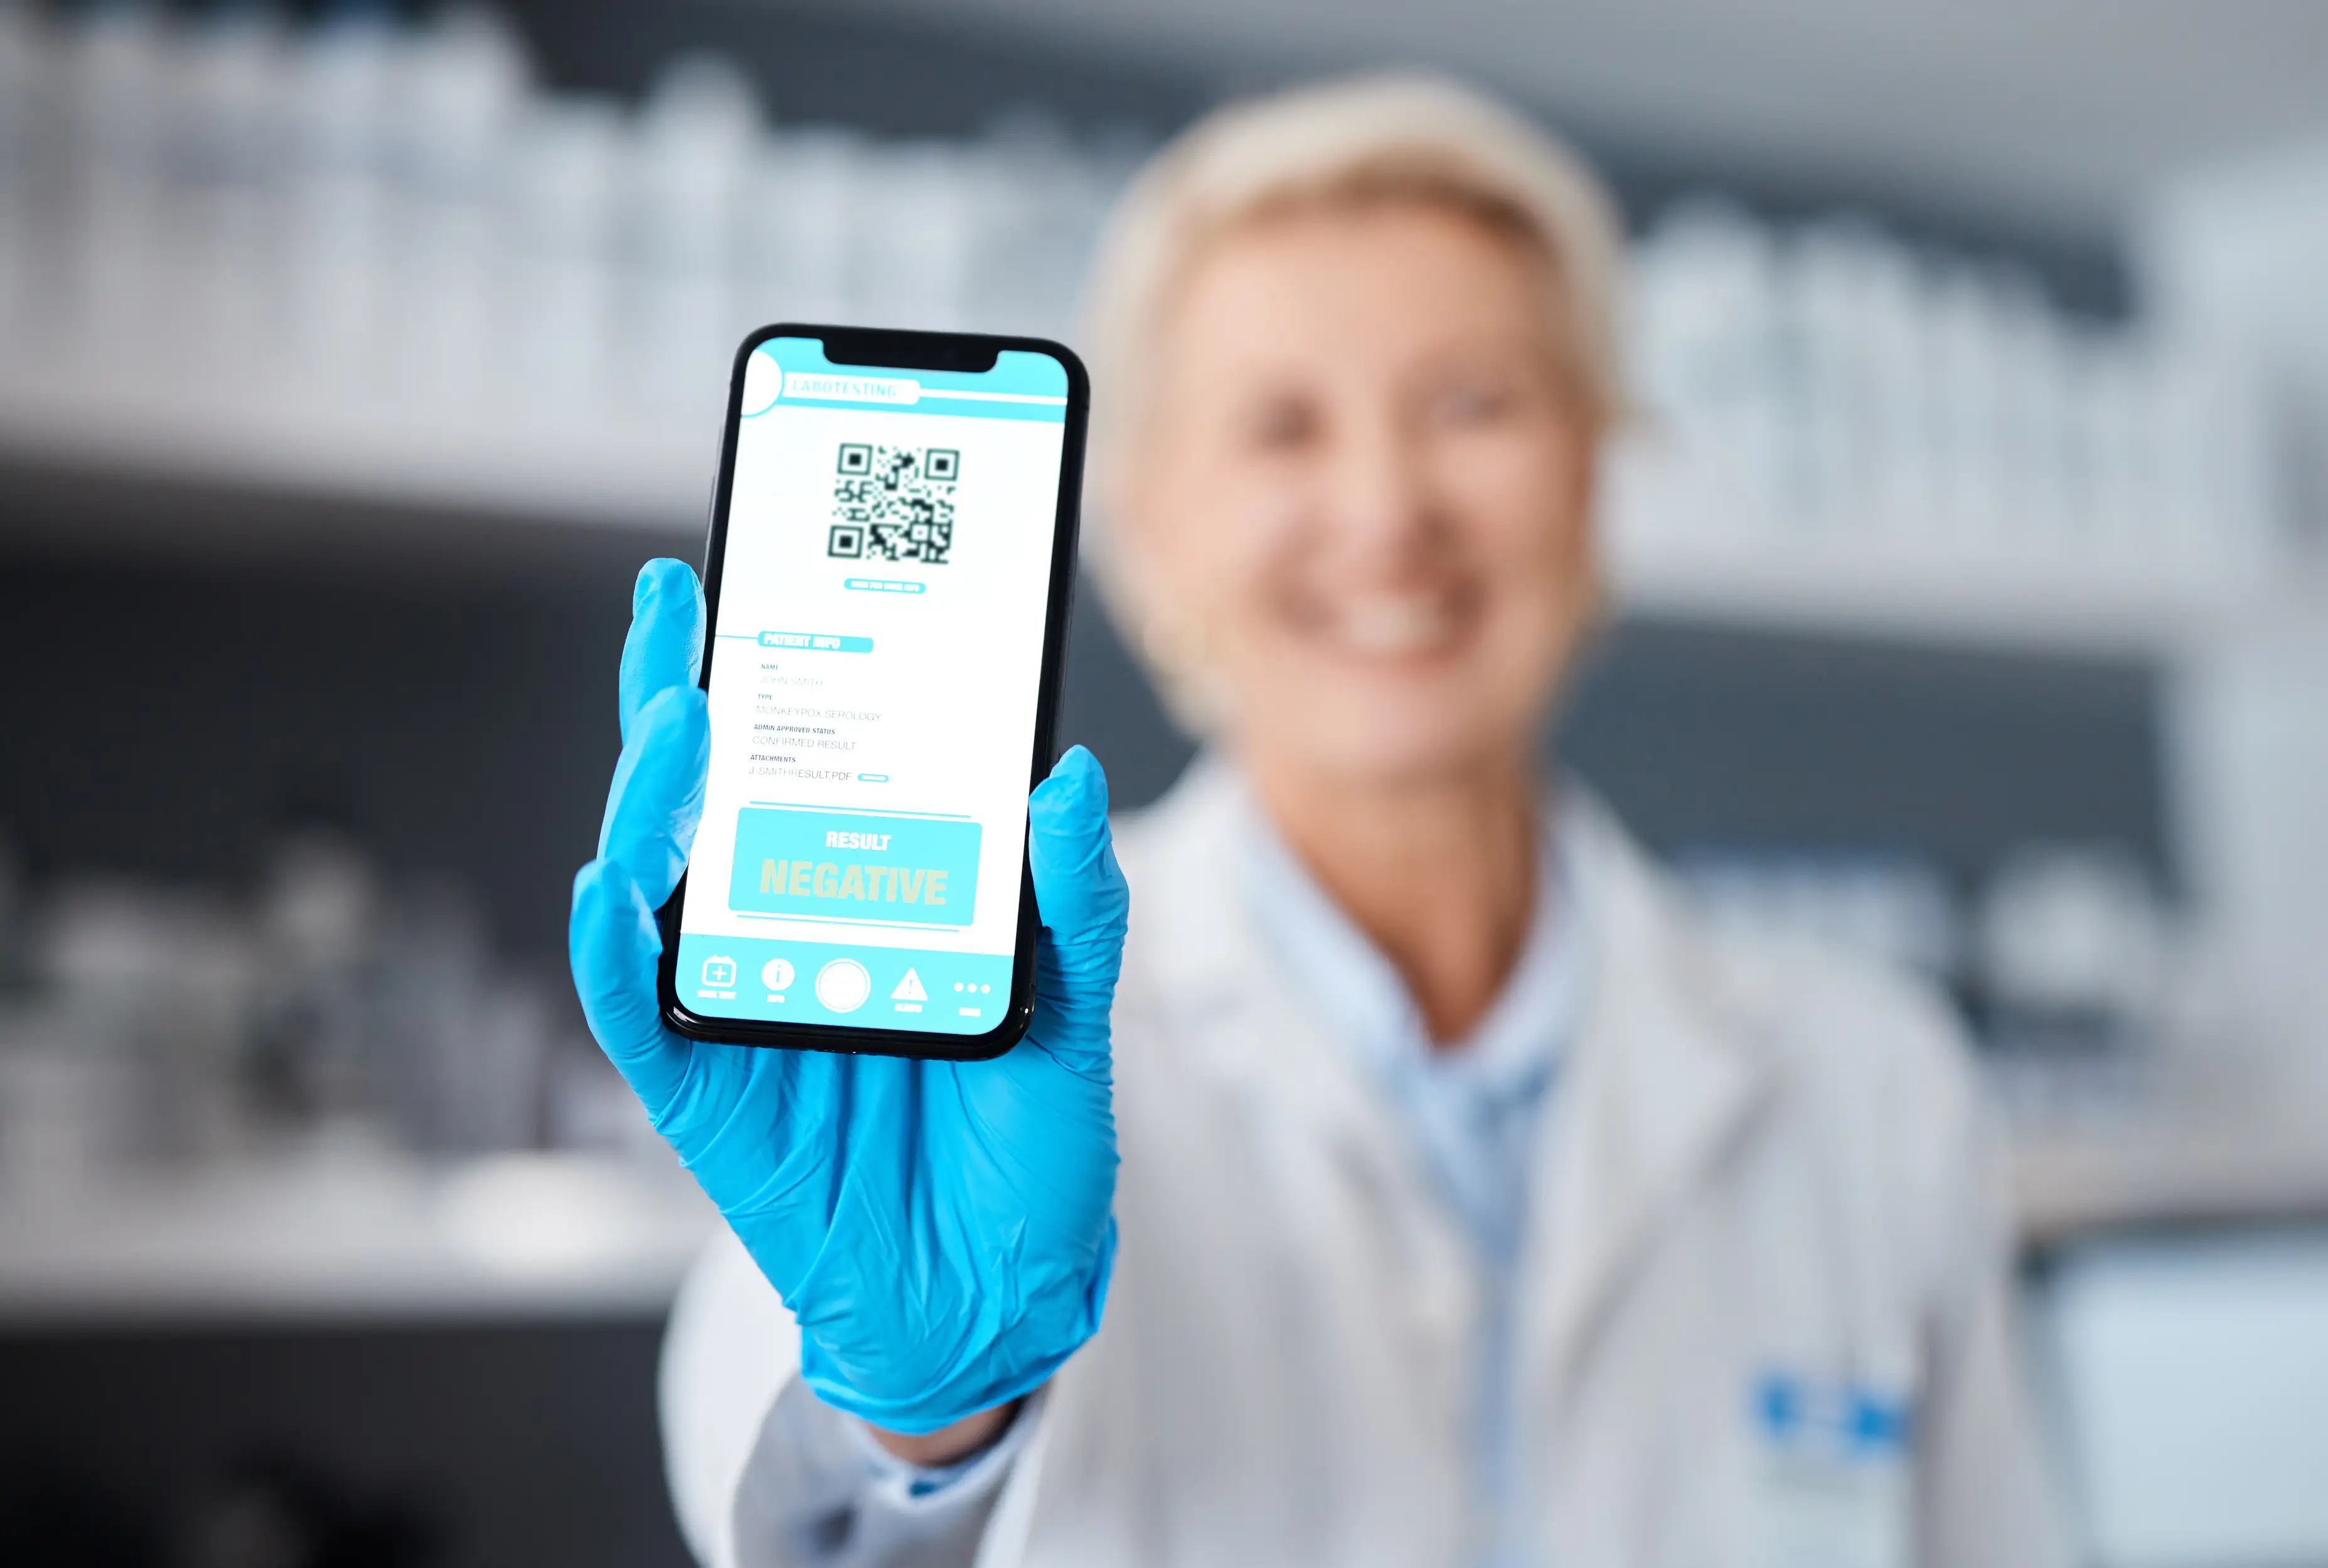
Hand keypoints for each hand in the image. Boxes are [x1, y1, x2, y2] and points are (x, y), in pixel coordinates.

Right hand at [570, 559, 1124, 1433]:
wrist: (998, 1289)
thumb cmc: (1028, 1140)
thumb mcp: (1079, 1006)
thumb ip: (1073, 897)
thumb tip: (1066, 776)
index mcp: (866, 891)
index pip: (807, 764)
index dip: (777, 671)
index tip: (771, 570)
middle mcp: (784, 927)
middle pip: (709, 794)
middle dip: (685, 692)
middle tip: (683, 602)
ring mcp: (733, 998)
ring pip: (658, 877)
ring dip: (652, 796)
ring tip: (680, 719)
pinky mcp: (701, 1087)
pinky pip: (635, 1007)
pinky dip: (615, 948)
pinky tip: (616, 885)